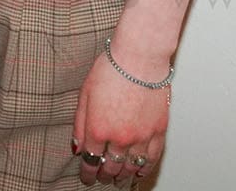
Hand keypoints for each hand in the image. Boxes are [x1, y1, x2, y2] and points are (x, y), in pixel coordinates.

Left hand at [72, 40, 167, 184]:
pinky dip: (145, 168)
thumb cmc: (111, 68)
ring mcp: (141, 136)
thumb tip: (77, 146)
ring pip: (131, 167)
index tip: (87, 177)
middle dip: (104, 176)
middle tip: (101, 179)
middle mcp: (120, 137)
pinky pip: (152, 158)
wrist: (139, 56)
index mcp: (98, 129)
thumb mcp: (85, 94)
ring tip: (119, 180)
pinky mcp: (158, 130)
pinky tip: (139, 172)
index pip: (90, 160)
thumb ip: (79, 123)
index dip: (87, 172)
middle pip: (111, 167)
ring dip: (123, 177)